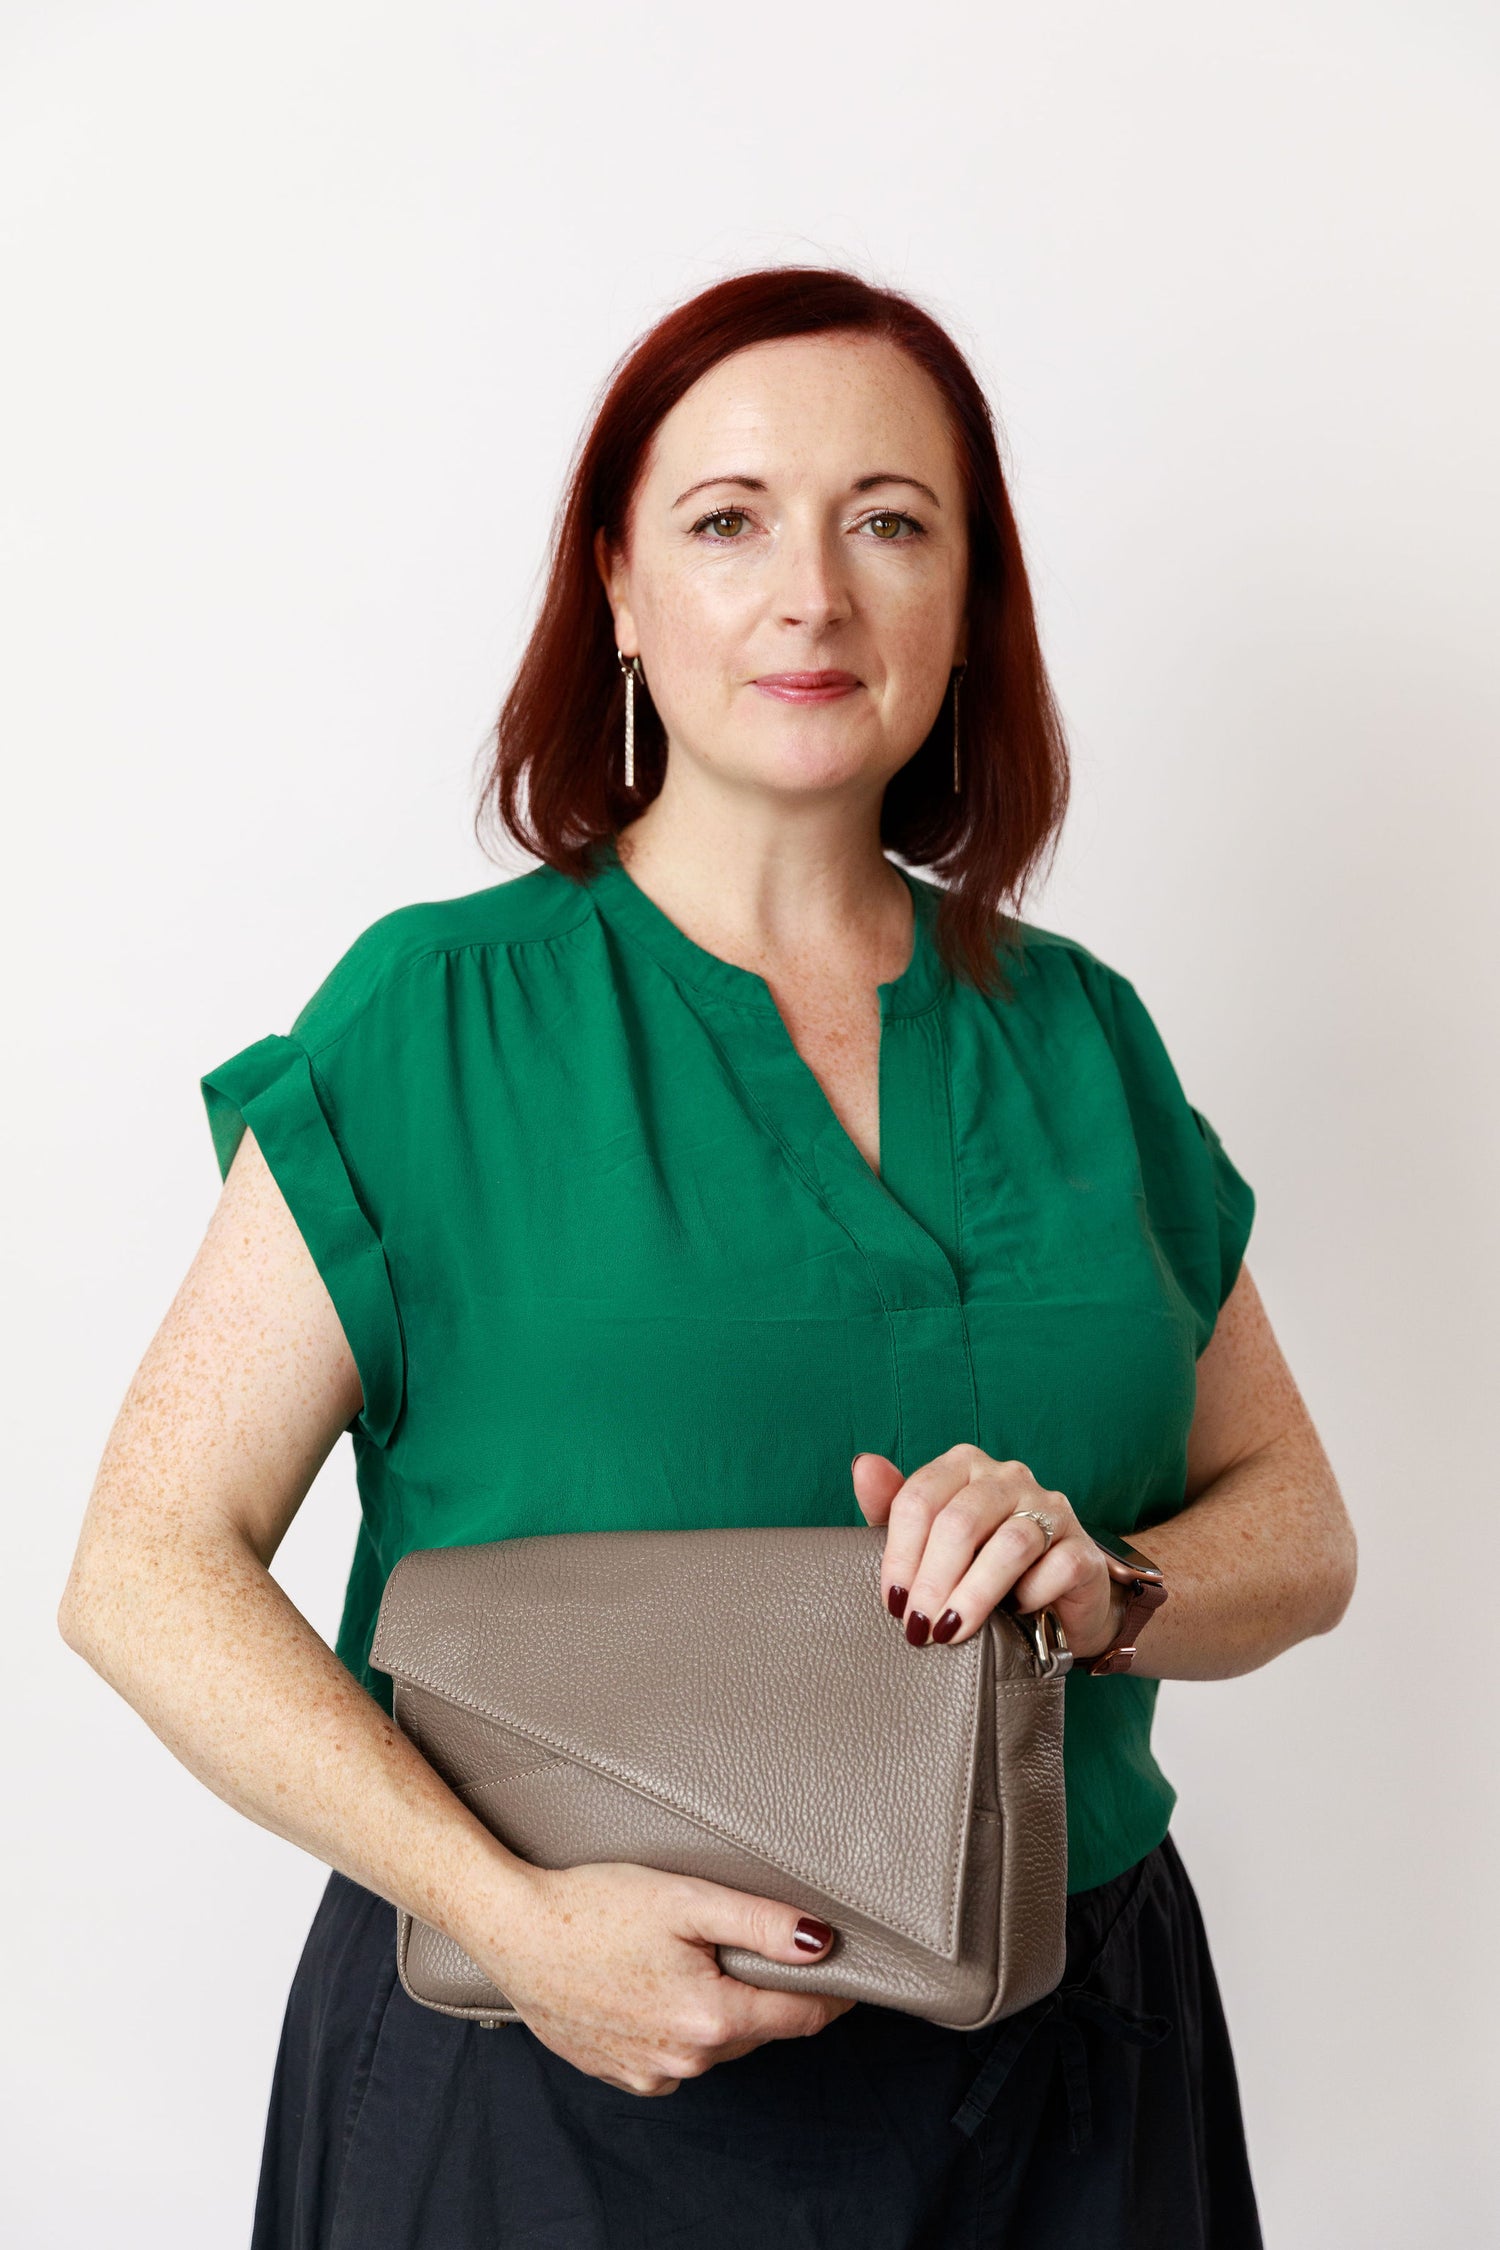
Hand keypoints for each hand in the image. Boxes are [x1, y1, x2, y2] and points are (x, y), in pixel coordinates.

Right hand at [466, 1859, 853, 2094]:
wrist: (512, 1930)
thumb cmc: (594, 1906)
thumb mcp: (687, 1898)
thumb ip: (760, 1922)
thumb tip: (822, 1943)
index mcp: (711, 2018)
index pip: (800, 2017)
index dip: (830, 1993)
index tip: (847, 1975)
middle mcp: (685, 2060)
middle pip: (757, 2029)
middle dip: (769, 1993)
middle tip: (760, 1946)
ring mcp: (649, 2073)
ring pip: (715, 2046)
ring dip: (722, 2012)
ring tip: (698, 1959)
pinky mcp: (618, 2072)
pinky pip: (672, 2057)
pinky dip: (679, 2028)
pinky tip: (655, 1985)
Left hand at [852, 1444, 1122, 1660]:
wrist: (1052, 1604)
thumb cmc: (979, 1566)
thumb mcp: (928, 1542)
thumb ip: (892, 1506)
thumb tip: (864, 1466)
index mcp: (964, 1467)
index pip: (921, 1497)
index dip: (900, 1554)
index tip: (892, 1601)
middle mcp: (1009, 1478)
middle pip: (961, 1520)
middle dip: (933, 1580)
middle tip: (919, 1626)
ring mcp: (1052, 1509)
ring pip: (1011, 1543)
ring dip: (974, 1593)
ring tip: (952, 1631)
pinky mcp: (1084, 1549)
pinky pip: (1057, 1566)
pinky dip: (1030, 1595)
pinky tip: (1015, 1614)